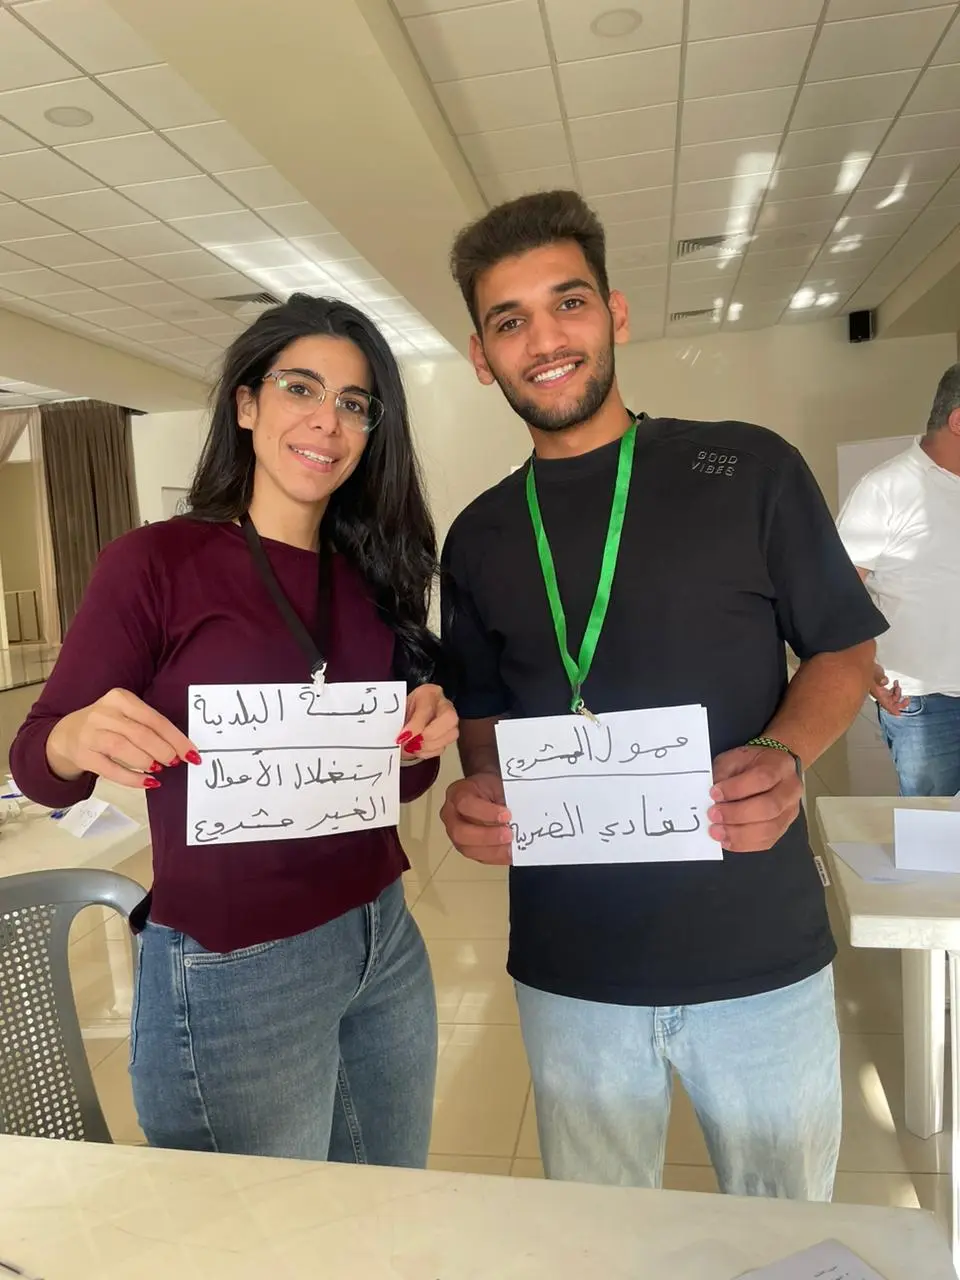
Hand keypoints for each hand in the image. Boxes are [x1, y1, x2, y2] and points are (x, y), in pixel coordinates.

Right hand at [45, 688, 199, 788]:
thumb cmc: (107, 725)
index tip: (192, 753)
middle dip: (163, 750)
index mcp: (120, 698)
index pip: (154, 719)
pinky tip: (147, 782)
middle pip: (140, 733)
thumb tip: (181, 749)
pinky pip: (110, 769)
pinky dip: (132, 778)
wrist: (65, 735)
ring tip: (159, 769)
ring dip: (147, 761)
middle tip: (175, 762)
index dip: (176, 738)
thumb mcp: (125, 715)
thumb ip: (150, 727)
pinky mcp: (83, 755)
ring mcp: (90, 734)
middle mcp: (103, 713)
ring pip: (123, 748)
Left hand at [397, 684, 457, 760]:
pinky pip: (443, 747)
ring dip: (428, 746)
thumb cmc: (404, 710)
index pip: (427, 708)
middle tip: (412, 743)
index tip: (402, 737)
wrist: (407, 716)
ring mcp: (450, 721)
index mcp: (429, 693)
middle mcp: (444, 705)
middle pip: (449, 719)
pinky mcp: (449, 736)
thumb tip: (397, 737)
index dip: (415, 726)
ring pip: (451, 735)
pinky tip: (417, 750)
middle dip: (429, 735)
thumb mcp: (398, 710)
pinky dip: (428, 752)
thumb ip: (397, 720)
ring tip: (411, 747)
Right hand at [440, 773, 512, 864]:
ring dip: (493, 850)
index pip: (465, 804)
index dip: (485, 812)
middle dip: (486, 836)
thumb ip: (504, 798)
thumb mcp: (496, 784)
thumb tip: (521, 813)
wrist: (485, 793)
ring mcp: (456, 834)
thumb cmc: (489, 788)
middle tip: (508, 834)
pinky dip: (497, 857)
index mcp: (458, 794)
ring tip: (512, 847)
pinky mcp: (467, 847)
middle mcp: (451, 816)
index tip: (506, 815)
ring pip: (467, 848)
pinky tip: (510, 853)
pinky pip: (478, 857)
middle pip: (460, 832)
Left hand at [707, 745, 802, 852]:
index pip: (763, 778)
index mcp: (780, 765)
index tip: (714, 793)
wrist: (770, 770)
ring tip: (718, 831)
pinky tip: (727, 840)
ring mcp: (790, 811)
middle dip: (737, 813)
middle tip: (714, 815)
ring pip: (769, 828)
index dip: (737, 788)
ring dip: (739, 834)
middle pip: (769, 807)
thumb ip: (724, 773)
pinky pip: (766, 841)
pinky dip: (744, 844)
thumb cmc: (750, 764)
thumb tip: (713, 797)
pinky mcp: (783, 828)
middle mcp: (791, 789)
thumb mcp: (734, 758)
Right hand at [870, 662, 908, 714]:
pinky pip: (891, 692)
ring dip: (897, 694)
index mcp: (877, 693)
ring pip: (892, 698)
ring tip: (898, 687)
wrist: (864, 665)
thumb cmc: (867, 669)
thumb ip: (879, 677)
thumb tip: (885, 681)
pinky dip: (895, 690)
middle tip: (907, 700)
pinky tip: (895, 684)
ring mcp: (881, 691)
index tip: (899, 713)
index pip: (885, 705)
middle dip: (899, 703)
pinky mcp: (882, 687)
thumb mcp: (873, 672)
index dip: (892, 710)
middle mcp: (880, 694)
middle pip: (891, 703)